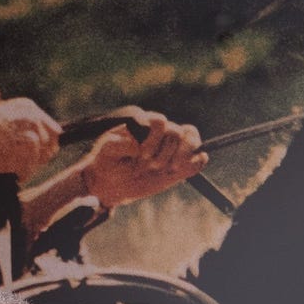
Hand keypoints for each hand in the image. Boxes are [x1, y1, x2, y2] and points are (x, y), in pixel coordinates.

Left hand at [77, 109, 206, 206]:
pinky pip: (198, 159)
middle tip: (150, 166)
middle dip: (164, 152)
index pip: (160, 122)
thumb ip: (117, 144)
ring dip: (183, 154)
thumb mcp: (106, 151)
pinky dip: (196, 162)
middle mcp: (161, 133)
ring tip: (171, 168)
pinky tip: (179, 170)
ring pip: (192, 137)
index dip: (154, 139)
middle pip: (176, 131)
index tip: (142, 155)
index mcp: (144, 124)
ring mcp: (172, 148)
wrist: (111, 182)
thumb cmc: (108, 161)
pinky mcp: (180, 167)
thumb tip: (137, 145)